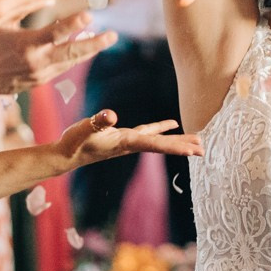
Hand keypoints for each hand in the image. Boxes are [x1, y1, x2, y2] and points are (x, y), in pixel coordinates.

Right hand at [0, 12, 117, 94]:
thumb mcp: (2, 23)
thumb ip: (26, 8)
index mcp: (27, 46)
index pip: (55, 33)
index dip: (73, 24)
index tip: (90, 13)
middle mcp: (38, 62)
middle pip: (72, 53)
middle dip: (95, 44)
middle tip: (113, 35)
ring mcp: (41, 74)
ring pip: (71, 61)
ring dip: (89, 49)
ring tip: (106, 38)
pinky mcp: (41, 81)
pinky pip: (63, 67)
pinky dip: (75, 56)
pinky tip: (86, 47)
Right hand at [56, 110, 200, 165]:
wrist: (65, 155)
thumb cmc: (74, 142)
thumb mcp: (84, 129)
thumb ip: (97, 122)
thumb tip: (110, 115)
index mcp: (126, 142)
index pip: (155, 145)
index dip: (175, 147)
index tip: (193, 151)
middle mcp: (131, 144)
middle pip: (163, 146)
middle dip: (183, 148)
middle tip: (204, 149)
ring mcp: (129, 141)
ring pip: (159, 140)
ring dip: (178, 140)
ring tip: (197, 141)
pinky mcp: (124, 136)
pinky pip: (148, 131)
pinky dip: (161, 128)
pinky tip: (171, 124)